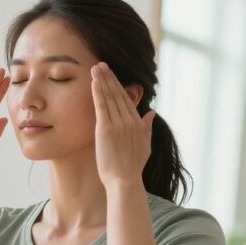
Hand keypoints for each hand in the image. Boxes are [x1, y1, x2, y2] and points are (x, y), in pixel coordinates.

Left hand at [91, 62, 152, 189]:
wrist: (124, 181)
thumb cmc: (132, 168)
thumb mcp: (145, 146)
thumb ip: (147, 128)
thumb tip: (151, 112)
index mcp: (138, 123)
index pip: (126, 99)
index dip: (118, 85)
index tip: (110, 74)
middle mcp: (130, 121)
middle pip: (118, 94)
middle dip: (109, 78)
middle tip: (101, 64)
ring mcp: (118, 124)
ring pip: (109, 97)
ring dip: (102, 81)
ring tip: (95, 67)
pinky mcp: (106, 129)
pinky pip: (101, 107)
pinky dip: (98, 93)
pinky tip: (94, 82)